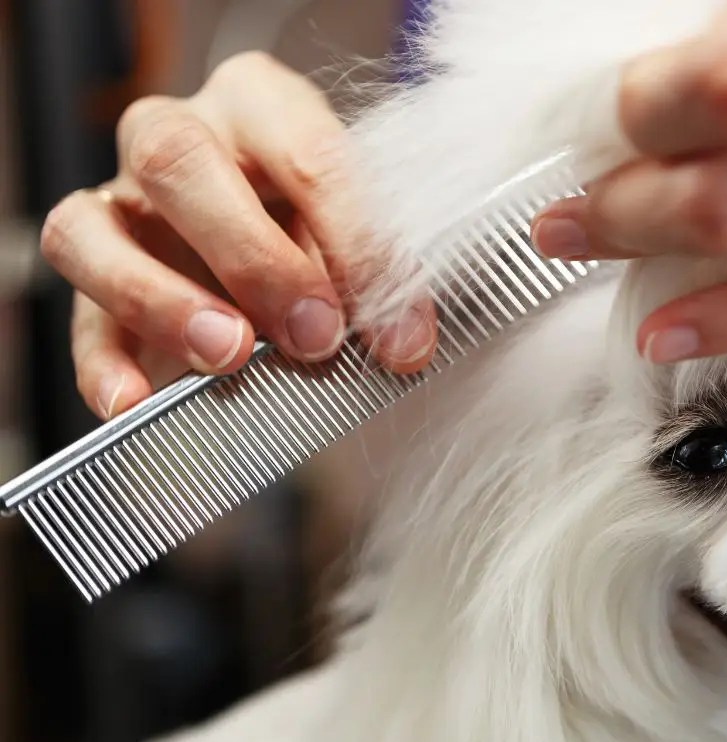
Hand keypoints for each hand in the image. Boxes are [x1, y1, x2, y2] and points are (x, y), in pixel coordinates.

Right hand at [42, 52, 436, 419]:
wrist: (278, 252)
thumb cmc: (325, 229)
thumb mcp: (358, 233)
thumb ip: (369, 270)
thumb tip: (398, 336)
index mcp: (261, 104)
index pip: (308, 153)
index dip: (359, 246)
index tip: (400, 334)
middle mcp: (177, 135)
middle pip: (175, 160)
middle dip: (252, 257)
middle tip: (314, 336)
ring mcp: (120, 202)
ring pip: (91, 228)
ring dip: (161, 300)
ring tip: (227, 356)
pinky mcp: (93, 275)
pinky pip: (77, 315)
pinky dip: (103, 364)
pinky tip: (137, 403)